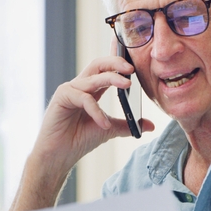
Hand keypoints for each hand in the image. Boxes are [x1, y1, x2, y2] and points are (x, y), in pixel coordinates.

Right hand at [32, 52, 154, 170]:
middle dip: (115, 62)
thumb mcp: (109, 130)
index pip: (106, 69)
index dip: (117, 58)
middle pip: (98, 65)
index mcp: (91, 90)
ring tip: (127, 84)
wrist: (59, 156)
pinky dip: (96, 111)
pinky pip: (83, 98)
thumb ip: (128, 125)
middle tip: (132, 68)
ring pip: (93, 78)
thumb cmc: (78, 140)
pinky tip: (103, 124)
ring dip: (112, 79)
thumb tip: (151, 126)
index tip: (132, 54)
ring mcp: (70, 90)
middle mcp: (80, 86)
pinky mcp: (62, 98)